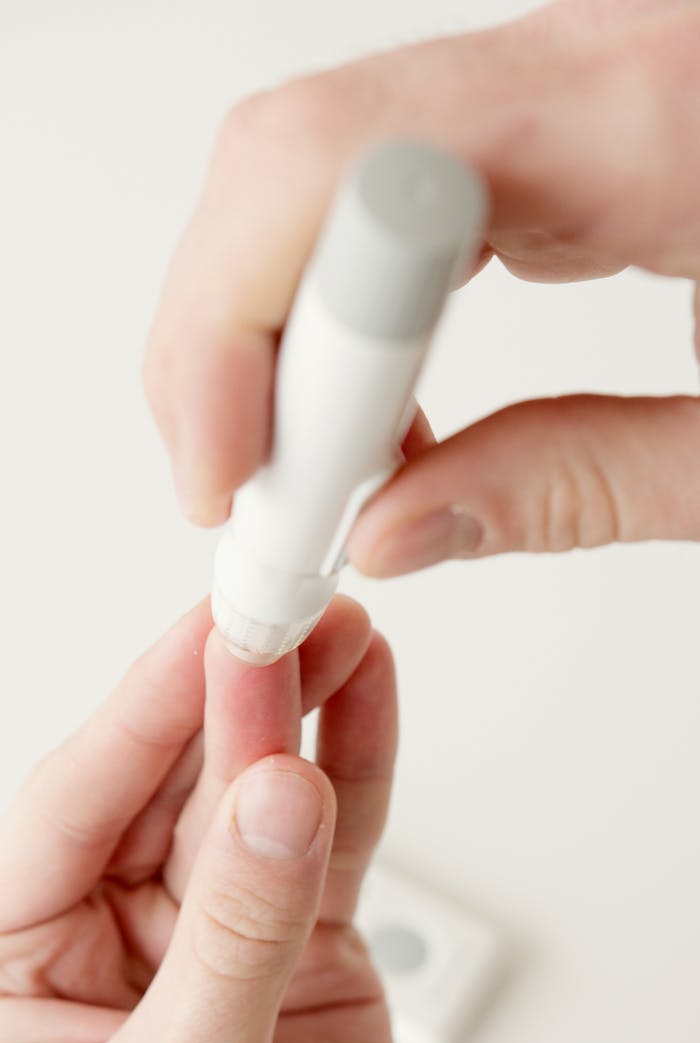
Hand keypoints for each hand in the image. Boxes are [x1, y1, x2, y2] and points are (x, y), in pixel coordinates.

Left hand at [0, 598, 408, 1042]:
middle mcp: (116, 935)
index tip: (209, 636)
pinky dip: (355, 769)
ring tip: (337, 636)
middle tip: (284, 617)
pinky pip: (332, 844)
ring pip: (257, 798)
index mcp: (22, 964)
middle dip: (232, 697)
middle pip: (174, 781)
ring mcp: (219, 937)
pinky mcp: (306, 955)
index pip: (73, 802)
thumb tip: (276, 801)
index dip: (145, 709)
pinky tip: (365, 697)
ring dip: (299, 714)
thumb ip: (233, 940)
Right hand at [143, 0, 699, 572]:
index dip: (237, 328)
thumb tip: (395, 531)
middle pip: (296, 165)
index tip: (239, 485)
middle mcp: (589, 55)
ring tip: (314, 480)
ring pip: (320, 178)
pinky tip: (381, 417)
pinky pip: (392, 200)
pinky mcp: (564, 124)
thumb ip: (580, 484)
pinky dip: (349, 316)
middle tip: (254, 504)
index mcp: (657, 105)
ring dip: (275, 338)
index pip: (340, 166)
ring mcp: (566, 80)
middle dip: (230, 347)